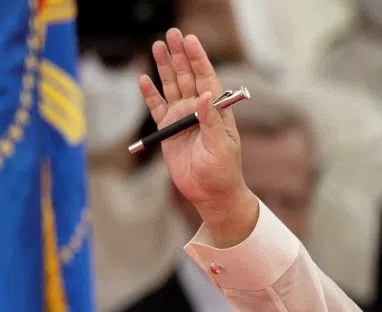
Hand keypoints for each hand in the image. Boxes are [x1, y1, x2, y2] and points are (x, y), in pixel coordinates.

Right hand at [140, 28, 257, 245]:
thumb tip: (207, 95)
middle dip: (180, 55)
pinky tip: (144, 79)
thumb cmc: (223, 172)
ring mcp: (182, 119)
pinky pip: (157, 108)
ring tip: (157, 46)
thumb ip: (212, 122)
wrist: (211, 194)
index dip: (198, 59)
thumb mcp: (221, 147)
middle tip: (172, 33)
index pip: (207, 79)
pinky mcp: (168, 131)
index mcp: (217, 111)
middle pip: (187, 77)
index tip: (190, 40)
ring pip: (171, 87)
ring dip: (164, 67)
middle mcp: (199, 110)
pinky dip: (150, 95)